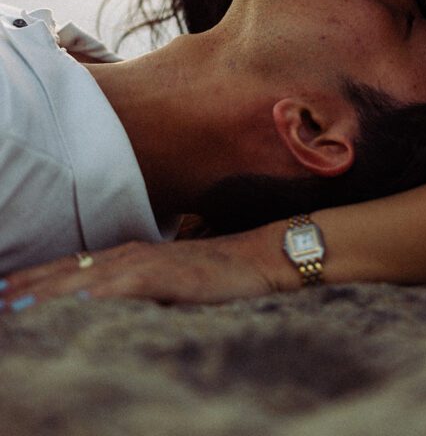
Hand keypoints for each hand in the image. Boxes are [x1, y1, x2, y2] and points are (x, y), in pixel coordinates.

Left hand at [0, 231, 282, 311]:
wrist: (256, 258)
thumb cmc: (212, 278)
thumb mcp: (165, 285)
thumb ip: (135, 294)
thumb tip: (101, 313)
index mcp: (125, 258)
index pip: (67, 269)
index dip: (30, 281)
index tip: (0, 293)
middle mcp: (127, 255)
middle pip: (64, 272)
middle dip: (24, 287)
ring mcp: (144, 263)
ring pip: (82, 278)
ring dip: (43, 291)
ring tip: (10, 304)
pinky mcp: (163, 274)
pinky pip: (120, 286)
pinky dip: (91, 295)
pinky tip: (71, 305)